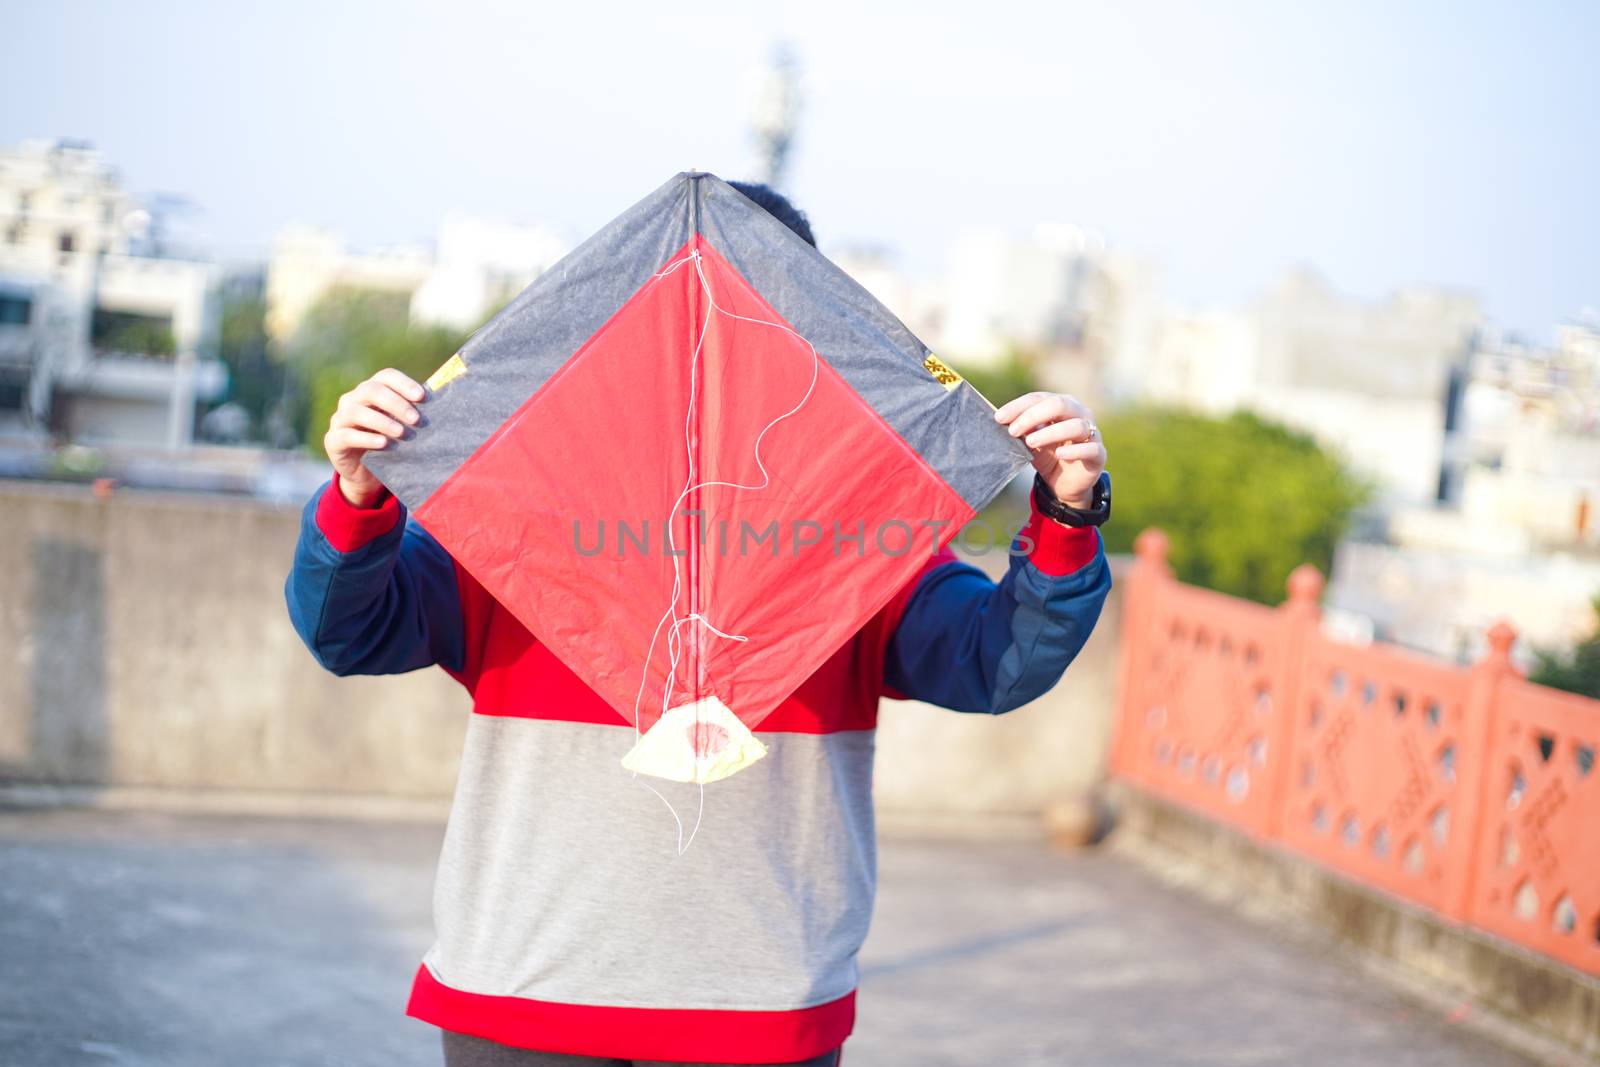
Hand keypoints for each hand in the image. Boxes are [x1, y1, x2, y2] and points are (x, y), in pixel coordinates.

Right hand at [323, 368, 424, 507]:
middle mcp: (353, 400)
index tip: (422, 396)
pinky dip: (366, 438)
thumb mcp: (403, 429)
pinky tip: (383, 444)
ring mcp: (340, 419)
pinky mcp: (333, 440)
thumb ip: (415, 416)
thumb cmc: (391, 445)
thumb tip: (447, 406)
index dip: (403, 383)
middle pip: (371, 390)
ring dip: (381, 420)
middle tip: (416, 419)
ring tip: (401, 432)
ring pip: (356, 411)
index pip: (386, 376)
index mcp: (372, 391)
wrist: (367, 475)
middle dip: (395, 403)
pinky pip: (347, 435)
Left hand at [994, 392, 1106, 508]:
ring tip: (1030, 442)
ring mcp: (1092, 433)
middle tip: (1013, 430)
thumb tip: (1001, 420)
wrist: (1065, 483)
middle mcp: (1079, 414)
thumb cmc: (1048, 455)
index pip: (1039, 398)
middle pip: (1059, 405)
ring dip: (1050, 432)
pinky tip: (1060, 453)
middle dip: (1033, 416)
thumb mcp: (1031, 442)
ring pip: (1075, 425)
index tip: (999, 418)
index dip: (1018, 406)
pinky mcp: (1098, 454)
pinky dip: (1074, 450)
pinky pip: (1090, 448)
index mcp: (1061, 405)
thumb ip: (1021, 431)